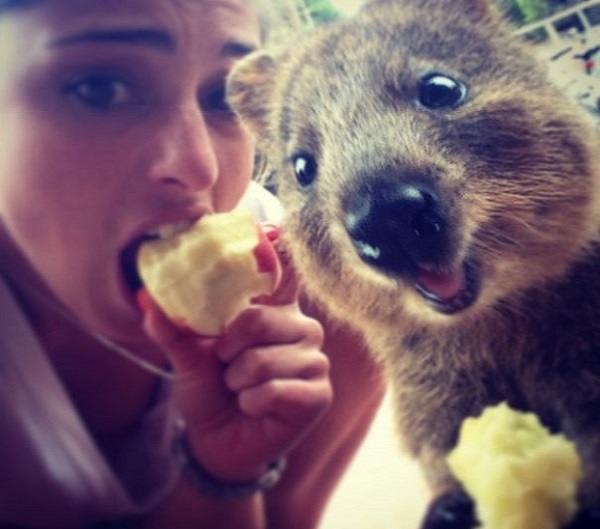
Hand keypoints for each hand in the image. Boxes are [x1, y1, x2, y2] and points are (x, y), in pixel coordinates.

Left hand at [141, 261, 331, 483]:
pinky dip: (252, 403)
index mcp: (273, 309)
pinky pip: (275, 390)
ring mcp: (314, 359)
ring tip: (240, 389)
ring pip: (262, 360)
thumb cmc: (210, 391)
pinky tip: (256, 407)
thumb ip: (172, 329)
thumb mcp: (187, 358)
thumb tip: (145, 298)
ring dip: (237, 383)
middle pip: (258, 319)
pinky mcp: (319, 393)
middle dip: (227, 352)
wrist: (218, 441)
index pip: (284, 271)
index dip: (279, 250)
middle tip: (227, 367)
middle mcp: (300, 326)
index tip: (270, 227)